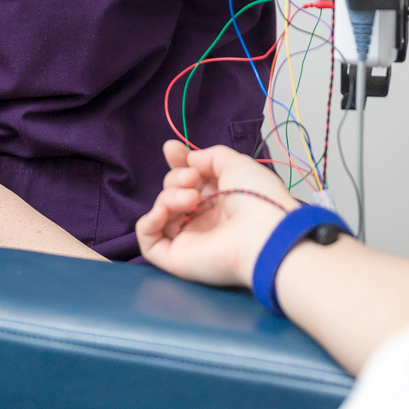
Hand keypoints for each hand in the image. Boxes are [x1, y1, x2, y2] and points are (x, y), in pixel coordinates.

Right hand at [136, 141, 298, 287]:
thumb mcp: (235, 163)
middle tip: (193, 179)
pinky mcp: (177, 258)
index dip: (178, 163)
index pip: (188, 180)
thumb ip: (209, 157)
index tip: (171, 149)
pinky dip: (147, 223)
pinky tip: (161, 213)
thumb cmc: (256, 196)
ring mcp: (189, 239)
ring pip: (161, 211)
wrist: (261, 234)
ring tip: (191, 199)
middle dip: (177, 178)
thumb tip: (189, 161)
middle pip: (172, 191)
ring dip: (169, 197)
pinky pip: (149, 241)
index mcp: (219, 198)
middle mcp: (203, 218)